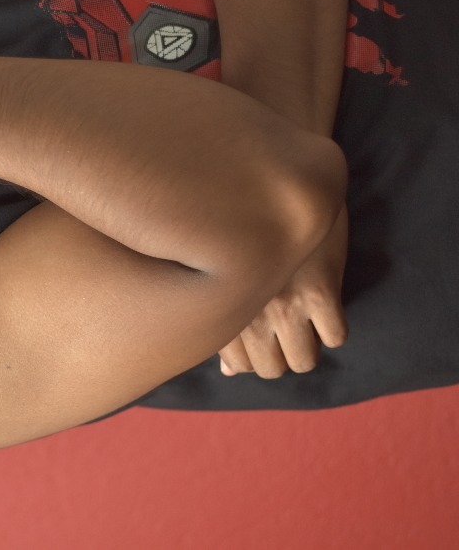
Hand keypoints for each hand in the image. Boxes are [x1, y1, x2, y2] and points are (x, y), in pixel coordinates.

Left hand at [218, 203, 348, 377]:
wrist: (281, 182)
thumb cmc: (244, 226)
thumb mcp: (229, 271)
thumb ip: (226, 321)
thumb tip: (229, 372)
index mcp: (220, 302)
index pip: (239, 365)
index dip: (253, 356)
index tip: (260, 334)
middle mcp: (246, 307)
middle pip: (270, 369)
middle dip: (279, 355)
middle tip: (285, 330)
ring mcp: (283, 301)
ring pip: (303, 361)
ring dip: (307, 346)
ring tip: (306, 321)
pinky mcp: (320, 289)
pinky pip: (335, 336)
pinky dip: (334, 327)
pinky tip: (326, 304)